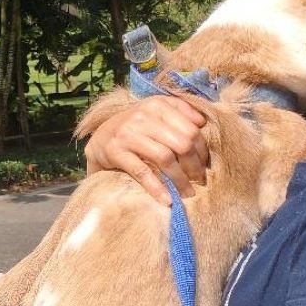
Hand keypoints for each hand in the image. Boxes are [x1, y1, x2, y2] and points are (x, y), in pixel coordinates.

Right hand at [82, 95, 208, 204]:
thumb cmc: (136, 128)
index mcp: (157, 105)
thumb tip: (202, 122)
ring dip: (180, 180)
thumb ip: (180, 111)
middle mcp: (142, 116)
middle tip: (199, 181)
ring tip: (187, 192)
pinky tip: (167, 200)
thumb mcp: (155, 112)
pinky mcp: (115, 151)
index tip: (204, 165)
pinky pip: (142, 172)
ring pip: (165, 158)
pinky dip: (157, 188)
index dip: (202, 150)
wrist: (101, 137)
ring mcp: (127, 134)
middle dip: (194, 166)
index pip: (191, 129)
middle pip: (182, 143)